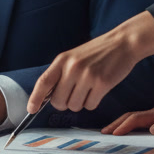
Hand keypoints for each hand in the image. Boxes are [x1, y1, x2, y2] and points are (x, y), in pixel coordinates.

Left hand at [26, 11, 153, 114]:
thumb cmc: (97, 52)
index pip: (43, 82)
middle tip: (74, 94)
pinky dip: (93, 102)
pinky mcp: (102, 84)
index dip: (35, 98)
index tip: (31, 109)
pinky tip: (98, 90)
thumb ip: (61, 73)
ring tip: (89, 88)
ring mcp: (87, 76)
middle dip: (65, 103)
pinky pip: (90, 106)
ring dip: (80, 103)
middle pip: (58, 101)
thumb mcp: (74, 57)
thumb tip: (47, 97)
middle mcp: (72, 67)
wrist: (122, 43)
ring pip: (74, 106)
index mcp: (62, 60)